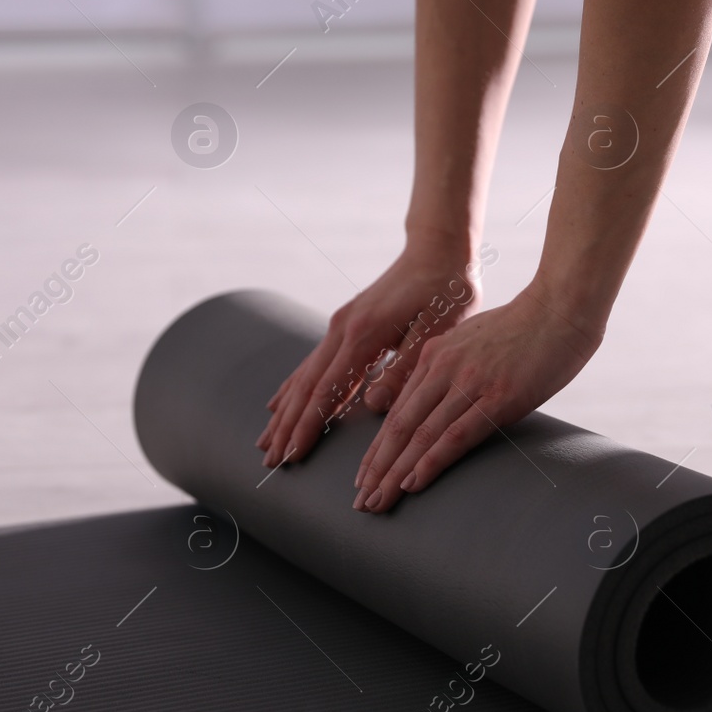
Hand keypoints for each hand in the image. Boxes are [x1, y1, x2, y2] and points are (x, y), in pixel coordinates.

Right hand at [257, 246, 484, 467]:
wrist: (437, 249)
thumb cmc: (446, 291)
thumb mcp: (437, 330)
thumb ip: (404, 367)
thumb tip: (373, 404)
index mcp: (364, 335)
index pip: (328, 390)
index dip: (308, 425)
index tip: (291, 455)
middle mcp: (343, 330)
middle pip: (307, 386)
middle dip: (287, 426)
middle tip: (270, 461)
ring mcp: (341, 325)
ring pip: (304, 375)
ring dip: (285, 411)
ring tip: (266, 441)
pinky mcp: (346, 324)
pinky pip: (312, 362)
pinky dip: (293, 387)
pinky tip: (280, 403)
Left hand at [352, 284, 602, 512]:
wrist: (563, 306)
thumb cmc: (526, 327)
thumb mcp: (475, 341)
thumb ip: (453, 368)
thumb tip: (442, 397)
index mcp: (436, 356)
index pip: (397, 411)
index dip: (377, 448)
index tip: (364, 476)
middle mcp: (444, 368)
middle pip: (399, 427)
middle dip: (376, 468)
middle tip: (361, 501)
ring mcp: (469, 383)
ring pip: (419, 435)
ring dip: (394, 473)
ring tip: (375, 502)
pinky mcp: (498, 397)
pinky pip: (455, 436)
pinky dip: (429, 462)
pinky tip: (412, 483)